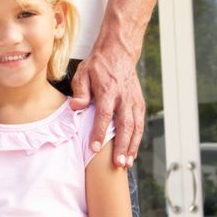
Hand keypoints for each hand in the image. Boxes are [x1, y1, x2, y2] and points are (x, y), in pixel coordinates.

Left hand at [70, 39, 144, 168]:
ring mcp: (134, 101)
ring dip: (132, 147)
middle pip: (125, 125)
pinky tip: (132, 153)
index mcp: (109, 89)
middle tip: (118, 163)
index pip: (105, 114)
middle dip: (122, 145)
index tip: (94, 147)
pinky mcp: (140, 103)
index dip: (100, 132)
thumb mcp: (83, 73)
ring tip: (127, 163)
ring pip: (136, 127)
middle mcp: (124, 97)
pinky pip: (140, 124)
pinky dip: (137, 140)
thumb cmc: (98, 65)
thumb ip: (80, 91)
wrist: (119, 52)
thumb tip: (75, 107)